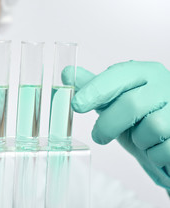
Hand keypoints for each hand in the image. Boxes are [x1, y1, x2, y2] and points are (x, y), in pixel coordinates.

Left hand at [62, 61, 169, 190]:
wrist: (167, 137)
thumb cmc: (139, 115)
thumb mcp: (114, 100)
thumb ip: (93, 87)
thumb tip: (67, 73)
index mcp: (145, 73)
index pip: (118, 75)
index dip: (95, 89)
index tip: (77, 105)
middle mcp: (165, 85)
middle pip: (131, 104)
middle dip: (108, 125)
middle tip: (98, 136)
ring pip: (151, 128)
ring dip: (138, 140)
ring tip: (140, 137)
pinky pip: (165, 149)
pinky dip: (153, 154)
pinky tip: (154, 147)